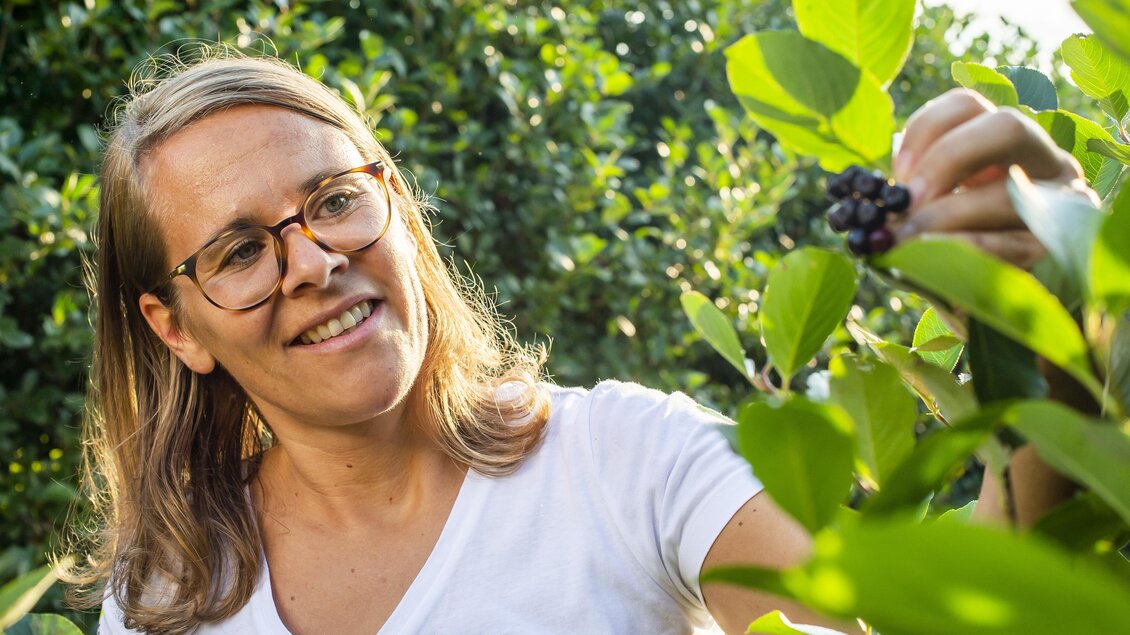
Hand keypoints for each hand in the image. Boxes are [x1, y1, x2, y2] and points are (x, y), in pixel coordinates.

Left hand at [892, 88, 1097, 268]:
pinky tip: (926, 260)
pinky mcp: (1056, 250)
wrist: (1000, 309)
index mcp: (1002, 143)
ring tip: (901, 242)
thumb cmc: (957, 252)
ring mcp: (1060, 204)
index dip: (926, 129)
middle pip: (1006, 127)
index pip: (968, 104)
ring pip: (1006, 193)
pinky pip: (1007, 244)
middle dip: (948, 159)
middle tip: (906, 201)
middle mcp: (1042, 160)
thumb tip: (872, 205)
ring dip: (942, 218)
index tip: (895, 173)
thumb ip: (912, 200)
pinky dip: (960, 249)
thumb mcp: (931, 216)